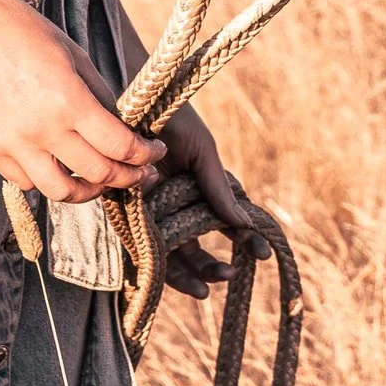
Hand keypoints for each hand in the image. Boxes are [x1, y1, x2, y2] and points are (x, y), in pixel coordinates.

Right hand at [0, 0, 163, 203]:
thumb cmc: (26, 33)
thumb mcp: (75, 56)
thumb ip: (100, 96)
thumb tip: (121, 128)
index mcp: (69, 101)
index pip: (120, 146)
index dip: (145, 154)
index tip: (156, 152)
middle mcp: (42, 130)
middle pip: (97, 174)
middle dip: (129, 178)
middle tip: (142, 174)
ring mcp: (13, 144)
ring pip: (61, 192)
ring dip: (90, 192)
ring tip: (103, 183)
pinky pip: (27, 182)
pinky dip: (48, 180)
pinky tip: (60, 168)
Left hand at [154, 103, 263, 302]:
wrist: (136, 97)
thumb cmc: (172, 119)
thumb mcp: (203, 153)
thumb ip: (218, 188)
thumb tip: (244, 223)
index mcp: (191, 190)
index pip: (216, 223)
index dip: (240, 241)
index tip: (261, 254)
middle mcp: (168, 204)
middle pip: (188, 247)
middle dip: (207, 267)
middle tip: (227, 275)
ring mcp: (147, 209)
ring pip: (167, 252)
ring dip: (186, 273)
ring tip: (205, 288)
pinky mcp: (123, 211)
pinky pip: (141, 243)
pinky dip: (158, 260)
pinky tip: (177, 271)